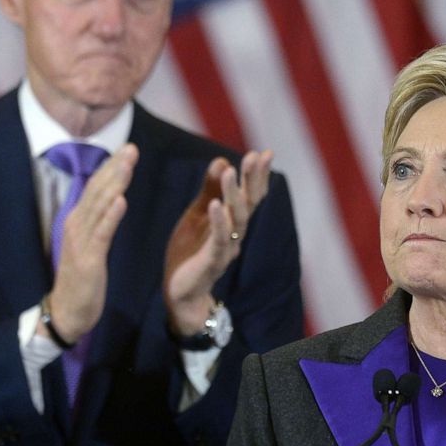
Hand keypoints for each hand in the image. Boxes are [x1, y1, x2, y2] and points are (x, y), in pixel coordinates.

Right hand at [42, 144, 138, 343]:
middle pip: (97, 190)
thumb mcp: (90, 245)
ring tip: (128, 164)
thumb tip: (111, 200)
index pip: (96, 187)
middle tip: (131, 147)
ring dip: (114, 183)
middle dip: (115, 167)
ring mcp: (80, 241)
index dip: (111, 167)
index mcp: (78, 221)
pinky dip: (111, 215)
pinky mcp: (88, 259)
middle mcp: (76, 225)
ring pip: (99, 206)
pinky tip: (122, 200)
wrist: (67, 313)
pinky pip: (101, 233)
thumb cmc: (81, 279)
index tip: (127, 149)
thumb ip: (98, 222)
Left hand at [164, 150, 272, 335]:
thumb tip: (223, 161)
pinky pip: (219, 241)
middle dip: (252, 180)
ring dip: (234, 195)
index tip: (265, 153)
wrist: (180, 292)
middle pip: (249, 204)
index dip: (258, 175)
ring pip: (236, 220)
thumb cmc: (191, 252)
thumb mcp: (197, 215)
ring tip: (230, 172)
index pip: (250, 195)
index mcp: (232, 221)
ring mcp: (226, 248)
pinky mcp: (211, 262)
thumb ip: (209, 191)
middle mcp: (235, 234)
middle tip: (255, 157)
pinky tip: (216, 204)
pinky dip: (219, 222)